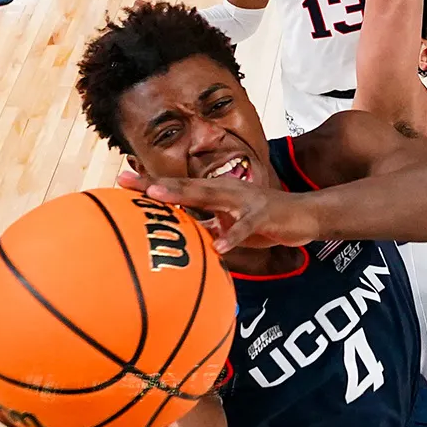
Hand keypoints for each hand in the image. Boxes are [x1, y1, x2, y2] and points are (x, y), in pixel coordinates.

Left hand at [118, 168, 319, 252]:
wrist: (306, 216)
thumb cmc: (266, 222)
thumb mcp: (231, 226)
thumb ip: (208, 228)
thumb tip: (183, 240)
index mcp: (217, 193)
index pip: (179, 188)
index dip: (150, 184)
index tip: (120, 179)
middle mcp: (226, 190)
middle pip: (185, 186)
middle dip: (155, 183)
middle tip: (126, 181)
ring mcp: (245, 200)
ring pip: (210, 196)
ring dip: (183, 196)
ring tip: (158, 197)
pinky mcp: (263, 215)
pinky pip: (245, 226)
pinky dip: (232, 235)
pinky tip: (219, 247)